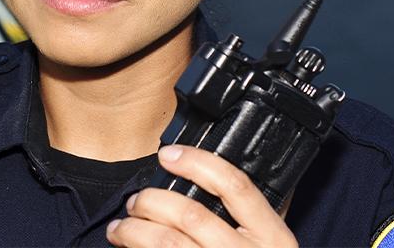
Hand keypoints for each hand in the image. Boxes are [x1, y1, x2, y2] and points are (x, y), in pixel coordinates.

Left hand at [106, 145, 297, 247]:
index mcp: (274, 239)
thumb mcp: (267, 246)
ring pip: (166, 242)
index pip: (235, 185)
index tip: (167, 155)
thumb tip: (196, 177)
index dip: (197, 163)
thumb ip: (246, 218)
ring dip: (133, 230)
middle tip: (136, 202)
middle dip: (150, 201)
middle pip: (189, 214)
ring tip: (120, 228)